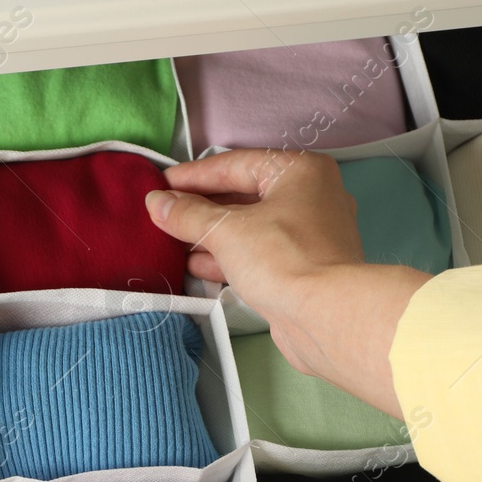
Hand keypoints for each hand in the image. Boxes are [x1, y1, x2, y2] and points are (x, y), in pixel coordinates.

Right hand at [145, 149, 431, 417]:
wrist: (324, 316)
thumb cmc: (282, 259)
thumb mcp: (225, 230)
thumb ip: (187, 214)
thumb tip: (156, 202)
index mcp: (300, 171)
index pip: (235, 164)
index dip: (193, 176)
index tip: (160, 185)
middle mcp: (311, 196)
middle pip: (244, 195)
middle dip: (201, 209)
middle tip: (164, 215)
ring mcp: (311, 234)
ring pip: (251, 226)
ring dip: (211, 235)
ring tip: (173, 243)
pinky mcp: (304, 267)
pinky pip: (260, 252)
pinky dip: (230, 256)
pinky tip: (198, 266)